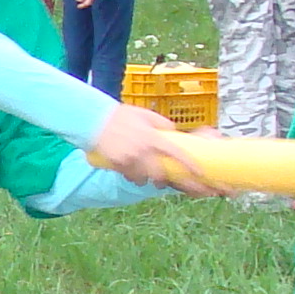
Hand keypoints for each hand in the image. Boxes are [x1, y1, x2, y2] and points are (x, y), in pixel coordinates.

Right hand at [88, 103, 214, 193]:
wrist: (93, 119)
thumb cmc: (120, 115)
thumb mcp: (144, 114)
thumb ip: (161, 123)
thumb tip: (172, 131)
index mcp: (153, 137)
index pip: (177, 153)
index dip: (190, 165)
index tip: (200, 174)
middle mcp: (143, 150)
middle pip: (160, 174)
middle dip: (162, 179)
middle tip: (161, 179)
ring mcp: (129, 159)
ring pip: (143, 178)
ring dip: (144, 178)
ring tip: (141, 172)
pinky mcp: (117, 164)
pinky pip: (128, 175)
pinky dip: (131, 175)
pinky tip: (128, 167)